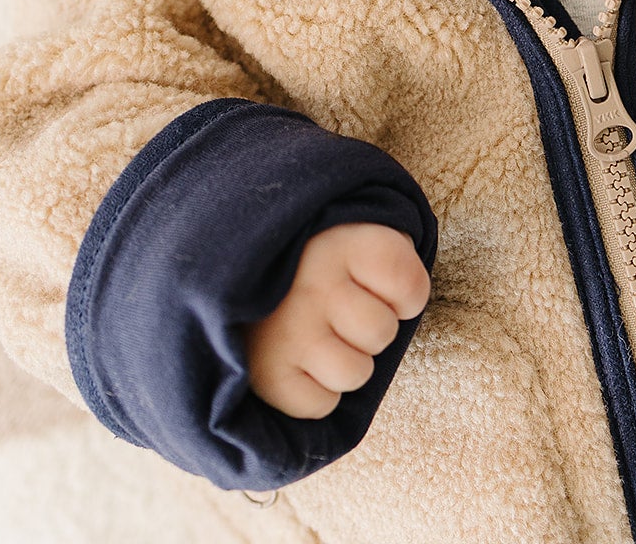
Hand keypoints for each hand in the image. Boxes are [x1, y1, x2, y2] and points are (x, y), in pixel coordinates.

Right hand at [246, 221, 430, 418]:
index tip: (381, 285)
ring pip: (356, 373)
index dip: (406, 294)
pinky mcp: (266, 374)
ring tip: (320, 337)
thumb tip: (410, 296)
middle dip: (370, 327)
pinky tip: (298, 361)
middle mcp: (315, 285)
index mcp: (342, 242)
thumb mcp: (348, 230)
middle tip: (339, 310)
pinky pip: (320, 405)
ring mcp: (289, 332)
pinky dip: (315, 392)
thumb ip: (387, 253)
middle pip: (383, 332)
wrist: (226, 264)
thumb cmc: (306, 257)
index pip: (409, 285)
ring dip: (345, 362)